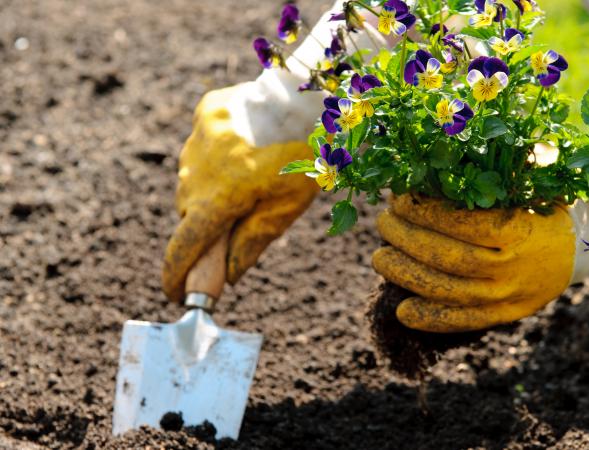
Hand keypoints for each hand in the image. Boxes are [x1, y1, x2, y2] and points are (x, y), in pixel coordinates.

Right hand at [161, 85, 317, 302]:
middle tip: (234, 221)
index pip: (184, 247)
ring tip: (246, 178)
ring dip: (210, 190)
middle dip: (206, 225)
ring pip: (193, 180)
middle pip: (190, 213)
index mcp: (218, 200)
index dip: (176, 275)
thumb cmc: (306, 158)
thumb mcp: (285, 209)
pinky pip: (201, 146)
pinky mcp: (205, 114)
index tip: (175, 293)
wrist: (310, 98)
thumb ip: (250, 243)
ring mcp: (197, 140)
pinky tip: (243, 150)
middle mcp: (197, 172)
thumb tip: (227, 277)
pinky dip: (216, 156)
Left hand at [372, 151, 588, 332]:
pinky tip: (402, 311)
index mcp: (519, 230)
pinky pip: (465, 322)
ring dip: (408, 275)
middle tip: (382, 223)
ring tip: (380, 258)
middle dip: (408, 240)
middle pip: (449, 257)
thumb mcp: (530, 182)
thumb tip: (450, 140)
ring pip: (449, 290)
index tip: (399, 198)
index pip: (463, 223)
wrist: (580, 251)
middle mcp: (512, 267)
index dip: (425, 212)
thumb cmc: (544, 208)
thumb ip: (498, 168)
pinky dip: (431, 319)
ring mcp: (509, 295)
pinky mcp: (505, 314)